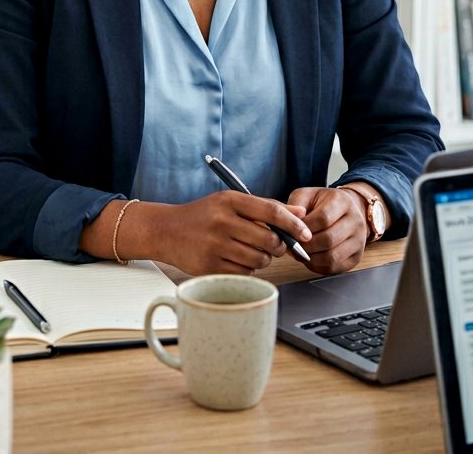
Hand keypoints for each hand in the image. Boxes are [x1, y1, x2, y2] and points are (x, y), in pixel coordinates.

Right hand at [152, 192, 310, 275]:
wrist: (167, 230)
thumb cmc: (204, 215)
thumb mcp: (231, 202)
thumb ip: (266, 207)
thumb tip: (300, 213)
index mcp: (230, 200)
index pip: (271, 211)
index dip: (293, 223)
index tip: (305, 233)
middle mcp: (222, 221)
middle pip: (269, 240)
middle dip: (278, 246)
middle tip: (273, 245)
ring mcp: (215, 245)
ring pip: (259, 260)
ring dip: (263, 259)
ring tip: (251, 251)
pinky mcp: (209, 266)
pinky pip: (244, 273)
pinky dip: (247, 269)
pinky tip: (236, 259)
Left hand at [286, 186, 367, 275]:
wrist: (345, 210)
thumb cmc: (322, 203)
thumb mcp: (307, 195)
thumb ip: (295, 206)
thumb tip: (289, 223)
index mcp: (342, 201)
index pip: (323, 218)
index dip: (304, 228)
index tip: (291, 231)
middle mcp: (355, 220)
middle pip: (328, 239)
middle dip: (306, 245)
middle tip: (292, 245)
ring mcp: (359, 240)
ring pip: (332, 256)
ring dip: (311, 258)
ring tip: (299, 252)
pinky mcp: (356, 256)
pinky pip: (335, 267)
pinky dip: (319, 266)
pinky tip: (310, 258)